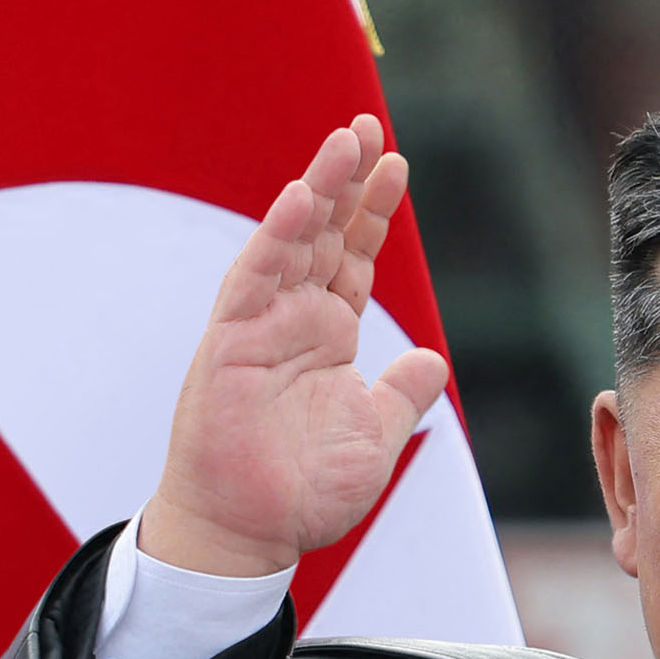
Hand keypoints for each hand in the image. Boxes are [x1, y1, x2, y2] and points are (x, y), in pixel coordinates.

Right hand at [135, 115, 452, 578]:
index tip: (397, 164)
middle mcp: (292, 320)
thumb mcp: (375, 438)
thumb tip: (430, 359)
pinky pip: (254, 279)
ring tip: (345, 140)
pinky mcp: (230, 342)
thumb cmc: (301, 493)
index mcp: (326, 336)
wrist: (248, 533)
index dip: (374, 211)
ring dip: (317, 189)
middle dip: (346, 179)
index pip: (353, 257)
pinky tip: (299, 198)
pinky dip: (276, 238)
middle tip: (368, 125)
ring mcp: (259, 326)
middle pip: (323, 233)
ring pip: (290, 241)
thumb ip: (401, 394)